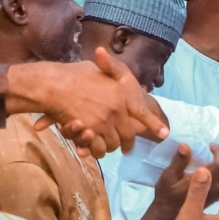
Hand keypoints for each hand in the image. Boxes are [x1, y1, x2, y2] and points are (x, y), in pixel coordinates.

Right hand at [32, 48, 167, 156]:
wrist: (54, 85)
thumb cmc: (73, 74)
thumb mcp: (97, 68)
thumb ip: (109, 70)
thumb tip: (115, 69)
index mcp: (122, 93)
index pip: (143, 112)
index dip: (154, 125)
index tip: (164, 134)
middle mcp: (117, 109)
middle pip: (129, 134)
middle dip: (128, 143)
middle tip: (127, 148)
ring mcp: (105, 122)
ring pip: (114, 143)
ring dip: (112, 147)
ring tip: (110, 149)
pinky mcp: (91, 132)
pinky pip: (100, 148)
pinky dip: (98, 151)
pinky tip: (96, 151)